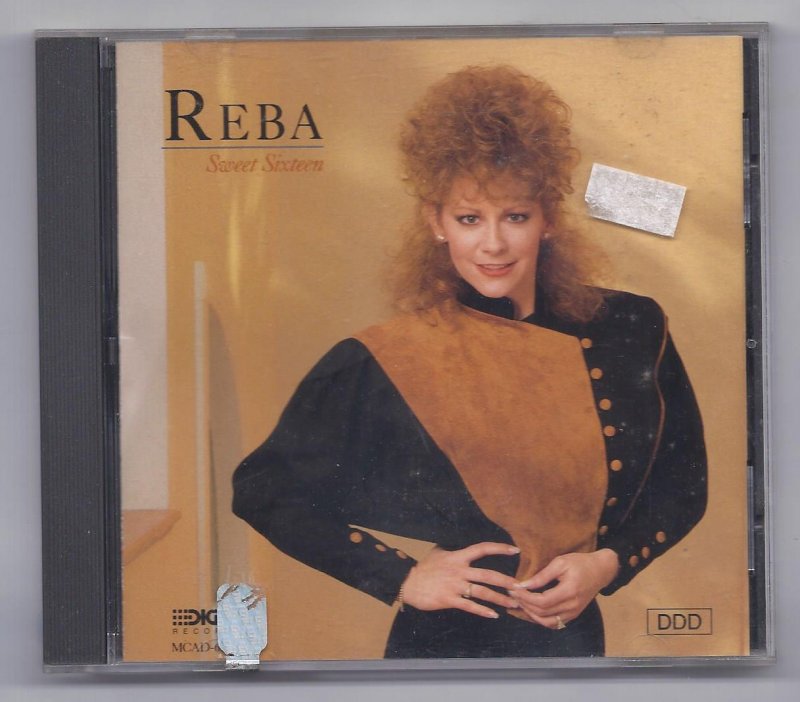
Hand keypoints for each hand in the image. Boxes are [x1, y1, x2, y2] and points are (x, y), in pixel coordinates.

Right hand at [401, 542, 521, 618]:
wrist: (407, 582)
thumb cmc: (423, 568)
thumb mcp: (438, 553)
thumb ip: (453, 551)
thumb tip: (463, 546)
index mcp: (457, 557)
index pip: (482, 549)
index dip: (500, 548)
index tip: (516, 550)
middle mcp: (459, 570)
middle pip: (488, 574)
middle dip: (506, 581)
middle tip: (521, 587)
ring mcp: (455, 586)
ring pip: (483, 592)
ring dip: (500, 599)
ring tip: (514, 603)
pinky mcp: (449, 599)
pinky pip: (470, 606)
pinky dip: (483, 611)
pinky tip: (494, 615)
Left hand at [509, 549, 619, 628]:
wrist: (601, 571)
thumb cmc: (580, 563)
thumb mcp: (560, 563)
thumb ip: (542, 575)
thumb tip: (523, 585)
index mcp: (569, 591)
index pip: (542, 601)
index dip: (525, 597)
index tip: (513, 588)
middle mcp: (572, 606)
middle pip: (542, 613)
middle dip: (524, 605)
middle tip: (512, 594)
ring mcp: (574, 613)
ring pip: (547, 622)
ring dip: (530, 615)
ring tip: (517, 604)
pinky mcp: (573, 615)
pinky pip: (554, 623)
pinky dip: (540, 619)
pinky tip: (529, 611)